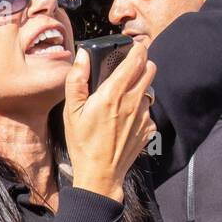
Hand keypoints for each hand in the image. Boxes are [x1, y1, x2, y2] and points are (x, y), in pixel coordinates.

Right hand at [63, 41, 155, 202]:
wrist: (100, 174)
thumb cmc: (83, 143)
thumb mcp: (71, 111)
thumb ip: (76, 79)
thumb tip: (83, 55)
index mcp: (113, 93)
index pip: (137, 59)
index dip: (137, 48)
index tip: (133, 47)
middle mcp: (133, 102)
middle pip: (150, 69)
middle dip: (141, 65)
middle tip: (127, 70)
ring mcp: (144, 116)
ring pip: (149, 91)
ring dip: (139, 89)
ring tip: (122, 100)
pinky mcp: (149, 129)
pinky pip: (148, 111)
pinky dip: (140, 110)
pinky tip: (125, 120)